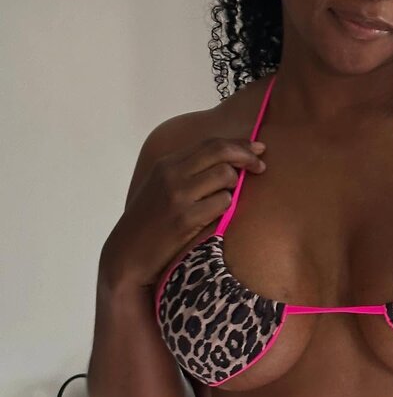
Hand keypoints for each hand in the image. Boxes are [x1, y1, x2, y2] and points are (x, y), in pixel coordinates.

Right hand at [102, 136, 266, 291]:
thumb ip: (187, 171)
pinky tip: (215, 215)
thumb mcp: (161, 187)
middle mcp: (172, 174)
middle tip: (260, 166)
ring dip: (234, 187)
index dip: (238, 144)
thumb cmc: (150, 222)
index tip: (257, 147)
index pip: (210, 143)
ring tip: (224, 199)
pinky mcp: (186, 218)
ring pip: (225, 176)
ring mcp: (178, 196)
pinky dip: (226, 207)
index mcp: (166, 164)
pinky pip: (223, 203)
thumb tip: (228, 161)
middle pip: (221, 152)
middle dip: (247, 156)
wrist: (128, 253)